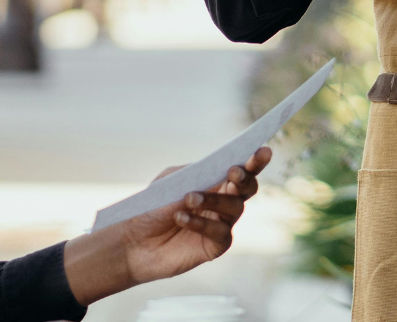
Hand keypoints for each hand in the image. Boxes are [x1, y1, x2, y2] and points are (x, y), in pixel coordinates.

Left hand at [62, 146, 271, 305]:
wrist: (134, 241)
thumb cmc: (153, 207)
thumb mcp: (171, 182)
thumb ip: (196, 176)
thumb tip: (220, 172)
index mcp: (216, 181)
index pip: (242, 168)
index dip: (255, 160)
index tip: (261, 150)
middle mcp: (224, 201)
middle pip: (248, 188)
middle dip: (245, 177)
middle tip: (233, 172)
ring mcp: (222, 223)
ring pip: (234, 208)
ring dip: (214, 200)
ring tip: (190, 198)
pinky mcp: (216, 246)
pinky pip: (220, 232)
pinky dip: (202, 223)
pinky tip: (182, 218)